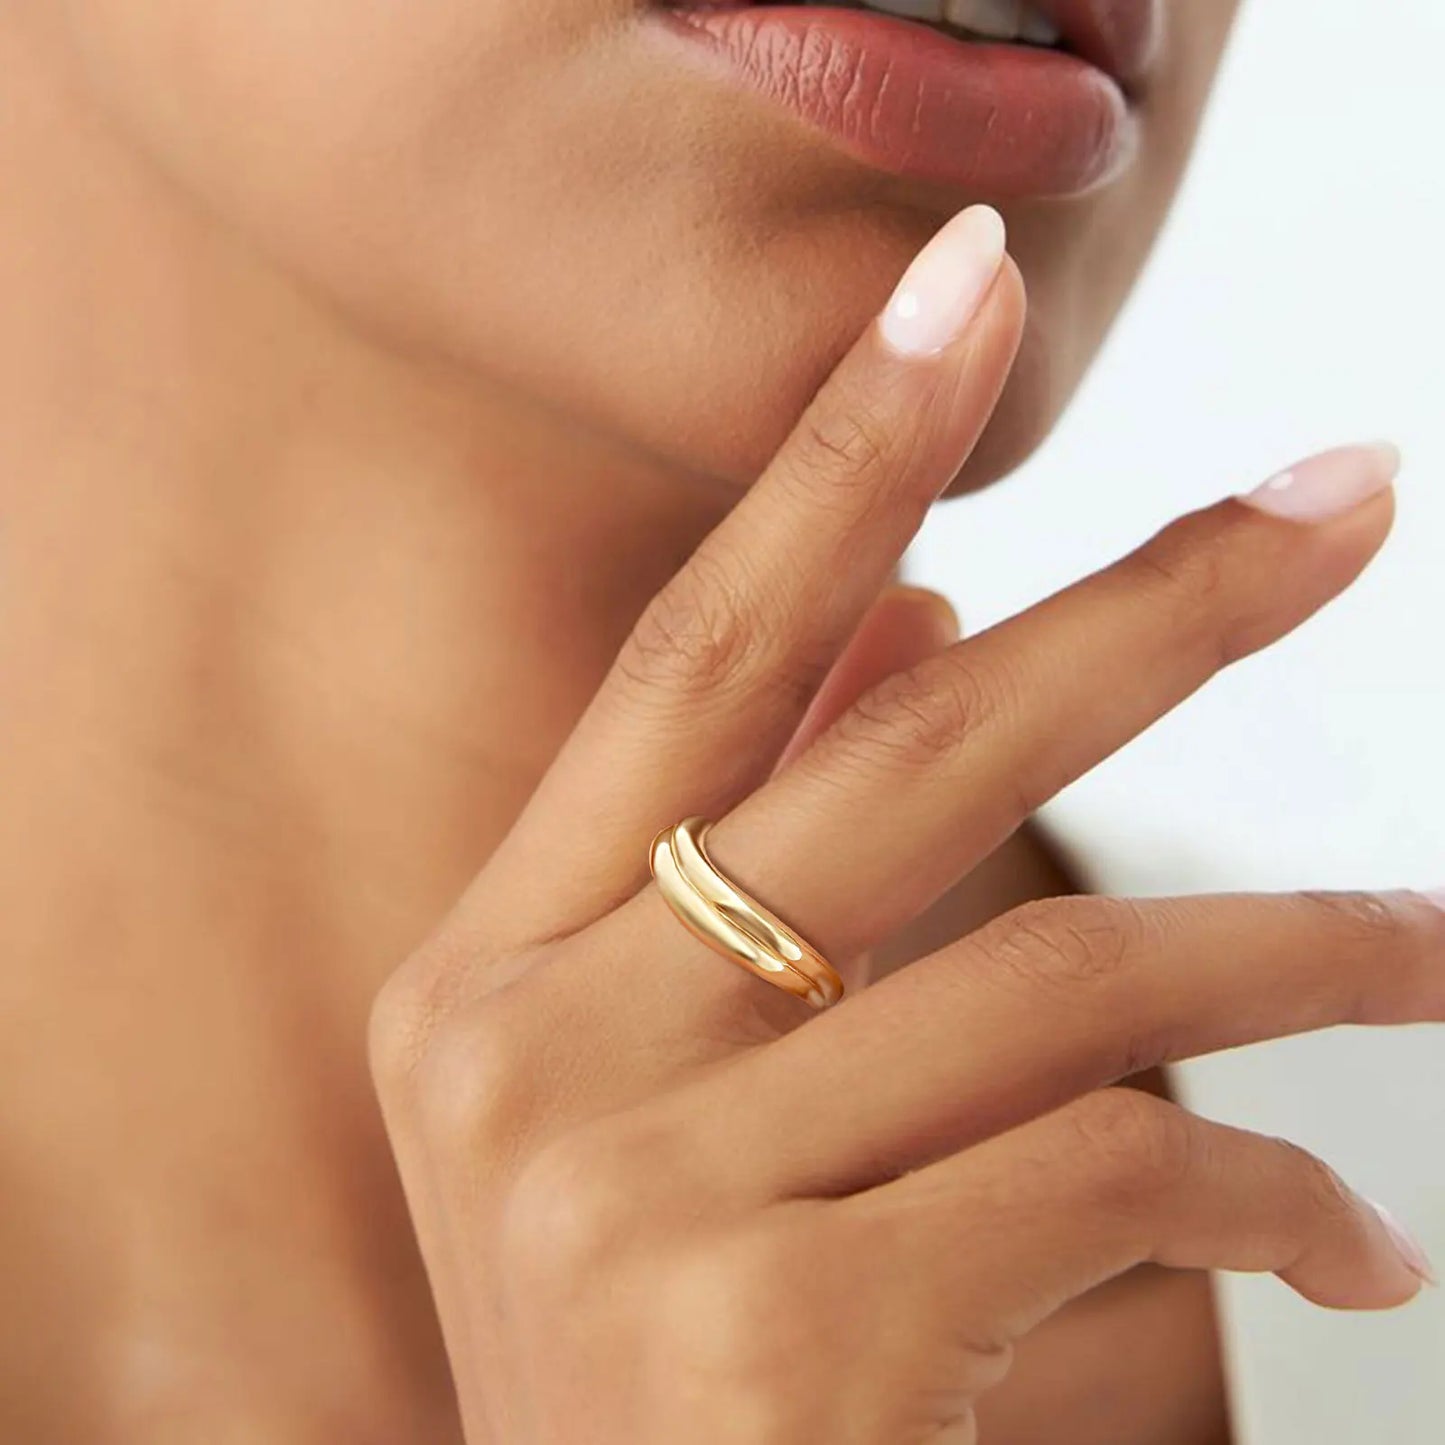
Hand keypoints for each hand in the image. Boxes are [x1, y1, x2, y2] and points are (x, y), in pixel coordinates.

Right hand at [371, 207, 1433, 1444]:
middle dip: (1153, 609)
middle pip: (901, 754)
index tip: (958, 293)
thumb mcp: (664, 1092)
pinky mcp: (785, 1351)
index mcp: (485, 977)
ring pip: (1059, 975)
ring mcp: (636, 1205)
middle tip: (1346, 505)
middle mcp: (530, 1063)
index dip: (834, 460)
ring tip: (1422, 951)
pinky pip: (1113, 1176)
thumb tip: (918, 607)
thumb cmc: (663, 1342)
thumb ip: (769, 842)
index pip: (693, 658)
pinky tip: (1340, 1229)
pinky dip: (1263, 1185)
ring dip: (1290, 952)